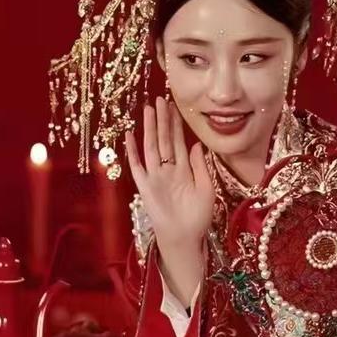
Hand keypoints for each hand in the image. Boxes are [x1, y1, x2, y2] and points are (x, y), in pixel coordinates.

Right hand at [125, 97, 214, 247]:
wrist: (184, 238)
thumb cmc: (197, 217)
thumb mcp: (206, 189)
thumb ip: (201, 167)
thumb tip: (196, 144)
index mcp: (183, 169)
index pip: (178, 141)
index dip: (176, 124)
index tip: (174, 106)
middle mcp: (168, 169)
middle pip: (163, 139)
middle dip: (162, 120)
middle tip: (160, 99)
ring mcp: (155, 176)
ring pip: (151, 147)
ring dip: (149, 129)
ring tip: (148, 110)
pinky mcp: (144, 186)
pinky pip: (137, 166)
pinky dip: (132, 151)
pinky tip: (130, 136)